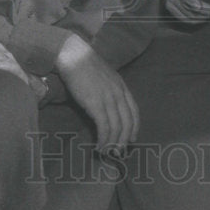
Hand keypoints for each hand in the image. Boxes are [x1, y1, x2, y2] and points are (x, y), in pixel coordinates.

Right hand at [55, 34, 138, 151]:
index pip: (134, 111)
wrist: (74, 56)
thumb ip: (109, 89)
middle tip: (118, 152)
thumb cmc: (85, 66)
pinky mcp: (96, 104)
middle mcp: (119, 93)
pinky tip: (99, 146)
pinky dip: (104, 139)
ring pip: (117, 128)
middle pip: (128, 122)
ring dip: (112, 143)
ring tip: (107, 152)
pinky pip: (104, 127)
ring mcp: (108, 99)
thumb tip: (107, 105)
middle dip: (124, 140)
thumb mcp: (104, 76)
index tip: (132, 139)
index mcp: (122, 86)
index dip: (134, 127)